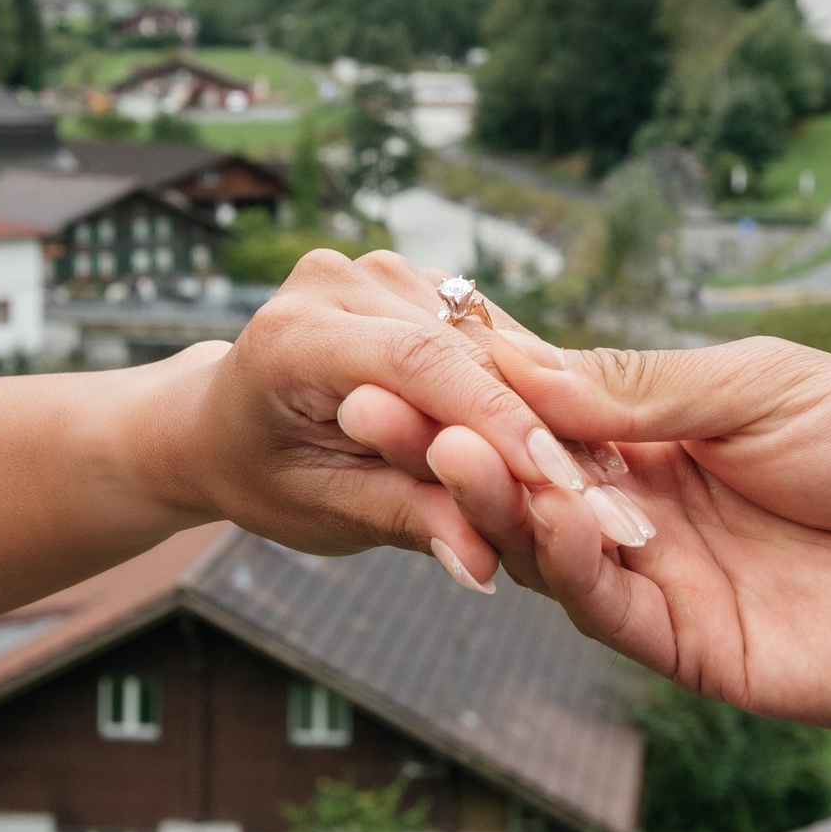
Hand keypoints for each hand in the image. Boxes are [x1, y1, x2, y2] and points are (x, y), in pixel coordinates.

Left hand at [154, 251, 570, 588]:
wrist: (222, 425)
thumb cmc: (264, 475)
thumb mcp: (324, 510)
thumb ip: (406, 520)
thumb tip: (482, 563)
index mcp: (296, 333)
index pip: (421, 365)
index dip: (500, 422)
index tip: (566, 485)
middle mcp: (337, 280)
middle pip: (466, 350)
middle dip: (536, 429)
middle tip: (608, 506)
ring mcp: (377, 268)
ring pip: (488, 340)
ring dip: (544, 408)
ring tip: (597, 481)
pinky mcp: (412, 276)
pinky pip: (485, 333)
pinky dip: (523, 387)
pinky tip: (562, 440)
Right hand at [423, 335, 830, 728]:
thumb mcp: (763, 384)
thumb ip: (642, 387)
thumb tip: (518, 361)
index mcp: (664, 436)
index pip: (543, 414)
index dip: (474, 389)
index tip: (401, 353)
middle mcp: (649, 511)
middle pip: (525, 484)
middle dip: (452, 446)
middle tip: (378, 407)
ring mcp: (667, 583)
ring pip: (548, 551)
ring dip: (493, 502)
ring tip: (447, 448)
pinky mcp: (694, 651)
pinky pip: (608, 612)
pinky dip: (568, 566)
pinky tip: (545, 519)